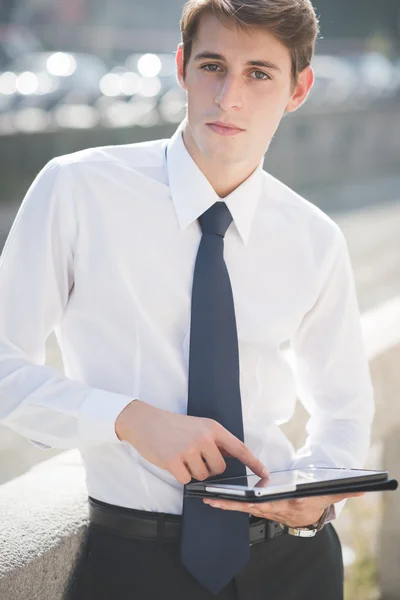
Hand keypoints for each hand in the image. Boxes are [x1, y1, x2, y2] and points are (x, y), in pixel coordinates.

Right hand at [115, 400, 268, 484]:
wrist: (145, 422)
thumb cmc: (172, 426)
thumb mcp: (198, 426)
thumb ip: (216, 441)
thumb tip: (233, 456)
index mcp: (212, 428)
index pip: (239, 447)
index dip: (253, 462)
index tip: (264, 472)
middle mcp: (204, 437)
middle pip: (219, 469)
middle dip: (208, 468)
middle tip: (193, 456)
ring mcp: (189, 449)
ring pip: (202, 476)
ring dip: (192, 471)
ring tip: (180, 455)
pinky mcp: (174, 461)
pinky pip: (186, 480)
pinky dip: (179, 474)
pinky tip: (172, 461)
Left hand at [203, 492, 365, 527]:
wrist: (309, 515)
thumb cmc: (316, 500)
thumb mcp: (330, 495)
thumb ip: (344, 490)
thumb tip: (362, 488)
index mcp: (291, 504)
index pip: (276, 503)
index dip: (263, 499)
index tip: (250, 496)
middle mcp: (275, 510)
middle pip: (254, 505)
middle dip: (235, 502)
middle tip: (217, 498)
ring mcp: (265, 510)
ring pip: (243, 507)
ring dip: (226, 503)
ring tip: (208, 498)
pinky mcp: (258, 507)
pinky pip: (240, 505)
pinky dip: (227, 503)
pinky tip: (212, 499)